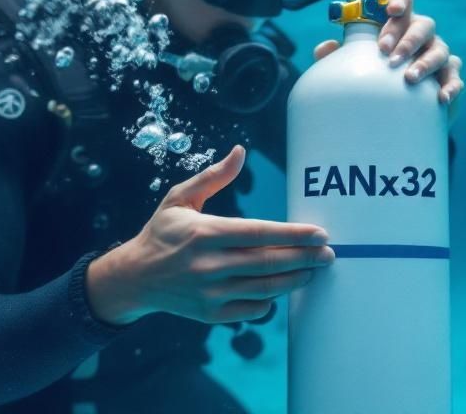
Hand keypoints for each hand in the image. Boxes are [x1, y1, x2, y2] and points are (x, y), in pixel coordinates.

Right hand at [86, 145, 334, 325]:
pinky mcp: (210, 314)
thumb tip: (240, 152)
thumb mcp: (180, 198)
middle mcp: (209, 265)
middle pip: (268, 263)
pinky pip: (252, 310)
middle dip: (305, 258)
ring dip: (295, 280)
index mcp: (205, 233)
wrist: (135, 278)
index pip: (259, 233)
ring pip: (265, 289)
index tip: (320, 233)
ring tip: (315, 270)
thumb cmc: (162, 232)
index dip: (293, 234)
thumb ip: (213, 177)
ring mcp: (210, 293)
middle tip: (330, 254)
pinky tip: (282, 287)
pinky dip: (271, 300)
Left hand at [313, 0, 464, 106]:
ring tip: (409, 78)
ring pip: (439, 49)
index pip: (404, 3)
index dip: (399, 2)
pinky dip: (450, 86)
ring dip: (425, 61)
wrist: (396, 106)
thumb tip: (324, 48)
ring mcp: (438, 54)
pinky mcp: (448, 77)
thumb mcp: (354, 63)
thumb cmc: (373, 74)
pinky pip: (454, 77)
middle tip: (389, 54)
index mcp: (399, 24)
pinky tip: (441, 97)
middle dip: (407, 38)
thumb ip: (340, 54)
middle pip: (422, 25)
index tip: (390, 10)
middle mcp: (421, 35)